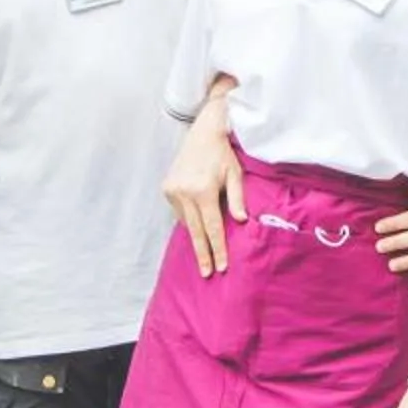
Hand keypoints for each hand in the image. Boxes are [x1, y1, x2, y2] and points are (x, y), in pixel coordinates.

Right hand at [163, 115, 244, 276]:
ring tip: (206, 252)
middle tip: (207, 274)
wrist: (202, 132)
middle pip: (196, 231)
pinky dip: (189, 219)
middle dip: (203, 254)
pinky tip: (197, 224)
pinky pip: (180, 212)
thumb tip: (240, 221)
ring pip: (187, 222)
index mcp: (203, 191)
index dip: (218, 249)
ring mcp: (173, 191)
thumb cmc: (223, 153)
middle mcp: (185, 193)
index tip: (220, 266)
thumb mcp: (235, 174)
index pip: (212, 227)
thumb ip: (237, 198)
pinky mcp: (167, 188)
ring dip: (196, 235)